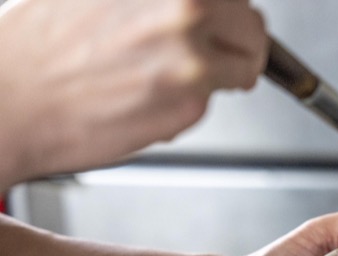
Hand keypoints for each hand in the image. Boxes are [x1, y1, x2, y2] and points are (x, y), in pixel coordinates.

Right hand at [0, 0, 266, 187]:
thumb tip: (195, 5)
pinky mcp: (191, 103)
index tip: (224, 17)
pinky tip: (148, 96)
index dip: (227, 10)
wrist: (12, 100)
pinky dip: (191, 103)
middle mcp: (184, 7)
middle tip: (216, 52)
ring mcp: (192, 57)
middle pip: (252, 25)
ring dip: (224, 75)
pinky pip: (212, 101)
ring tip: (175, 75)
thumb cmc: (45, 45)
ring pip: (245, 67)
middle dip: (239, 42)